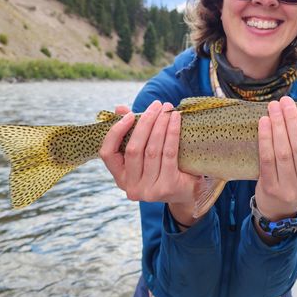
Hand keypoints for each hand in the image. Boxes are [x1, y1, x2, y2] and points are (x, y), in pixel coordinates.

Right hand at [99, 100, 200, 224]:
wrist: (188, 191)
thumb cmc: (163, 167)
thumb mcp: (145, 152)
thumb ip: (131, 131)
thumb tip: (119, 108)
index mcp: (120, 178)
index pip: (107, 153)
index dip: (116, 132)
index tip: (130, 115)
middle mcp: (131, 187)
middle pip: (134, 149)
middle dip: (145, 123)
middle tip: (156, 105)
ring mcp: (149, 190)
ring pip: (152, 150)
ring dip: (160, 125)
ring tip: (168, 109)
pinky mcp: (167, 187)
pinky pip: (169, 154)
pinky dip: (172, 133)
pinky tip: (175, 119)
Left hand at [255, 97, 296, 221]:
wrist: (277, 208)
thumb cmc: (296, 179)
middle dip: (292, 120)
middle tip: (286, 101)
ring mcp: (289, 189)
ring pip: (283, 151)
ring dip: (278, 125)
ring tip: (274, 107)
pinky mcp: (270, 188)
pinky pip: (267, 158)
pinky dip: (265, 138)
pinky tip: (264, 122)